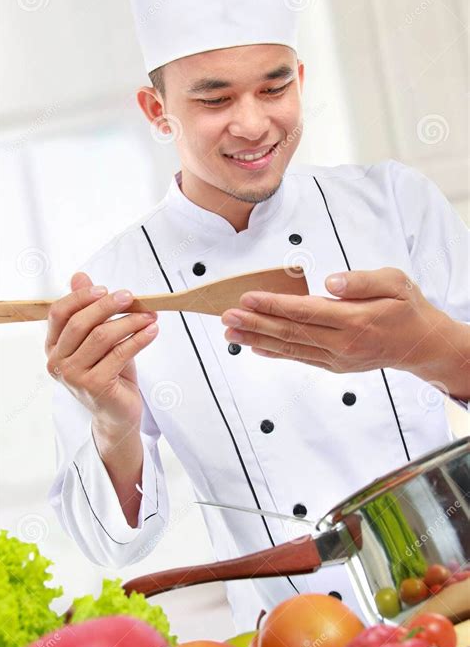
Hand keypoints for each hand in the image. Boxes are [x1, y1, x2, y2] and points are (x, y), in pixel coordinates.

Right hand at [45, 272, 158, 433]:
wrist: (117, 414)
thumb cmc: (109, 374)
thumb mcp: (98, 338)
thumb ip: (88, 309)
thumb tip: (79, 276)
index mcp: (53, 347)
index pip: (59, 313)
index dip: (81, 297)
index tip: (105, 289)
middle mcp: (58, 362)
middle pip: (81, 323)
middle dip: (108, 306)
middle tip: (131, 297)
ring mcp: (74, 376)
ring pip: (102, 336)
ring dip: (130, 321)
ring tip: (149, 315)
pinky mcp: (95, 385)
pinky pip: (120, 353)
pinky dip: (139, 338)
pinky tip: (152, 330)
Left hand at [222, 268, 453, 376]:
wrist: (420, 345)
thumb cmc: (406, 308)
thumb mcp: (394, 282)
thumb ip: (361, 281)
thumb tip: (329, 283)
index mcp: (355, 320)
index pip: (305, 311)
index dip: (274, 305)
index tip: (248, 297)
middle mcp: (342, 343)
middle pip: (291, 332)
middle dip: (255, 323)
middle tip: (227, 316)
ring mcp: (337, 358)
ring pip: (290, 348)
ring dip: (257, 339)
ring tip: (230, 332)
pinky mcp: (334, 365)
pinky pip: (299, 358)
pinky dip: (275, 353)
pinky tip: (254, 346)